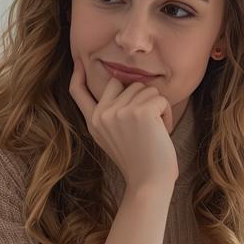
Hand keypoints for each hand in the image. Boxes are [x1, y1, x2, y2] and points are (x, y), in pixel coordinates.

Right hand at [68, 54, 176, 190]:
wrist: (148, 182)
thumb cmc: (139, 162)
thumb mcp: (112, 138)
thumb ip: (110, 114)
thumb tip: (117, 83)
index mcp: (93, 122)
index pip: (78, 92)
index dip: (77, 75)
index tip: (78, 60)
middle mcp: (102, 115)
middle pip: (125, 83)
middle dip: (141, 100)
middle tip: (144, 127)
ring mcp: (119, 112)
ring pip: (146, 90)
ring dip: (156, 108)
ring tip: (153, 132)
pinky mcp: (140, 112)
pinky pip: (160, 99)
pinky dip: (166, 114)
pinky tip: (161, 133)